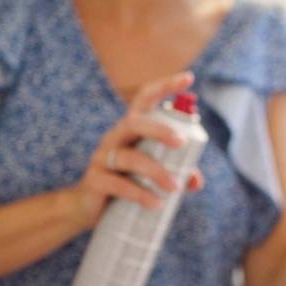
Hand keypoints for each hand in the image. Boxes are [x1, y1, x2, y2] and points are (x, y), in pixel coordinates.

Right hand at [62, 71, 205, 230]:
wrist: (88, 208)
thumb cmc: (127, 182)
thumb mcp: (152, 174)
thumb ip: (176, 172)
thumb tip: (197, 181)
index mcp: (132, 128)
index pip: (146, 98)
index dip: (166, 86)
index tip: (189, 77)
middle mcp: (115, 136)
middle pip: (135, 123)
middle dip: (160, 130)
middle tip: (181, 143)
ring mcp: (102, 157)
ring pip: (129, 157)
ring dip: (156, 171)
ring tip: (175, 188)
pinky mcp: (95, 180)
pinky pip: (118, 185)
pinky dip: (140, 194)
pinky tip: (155, 203)